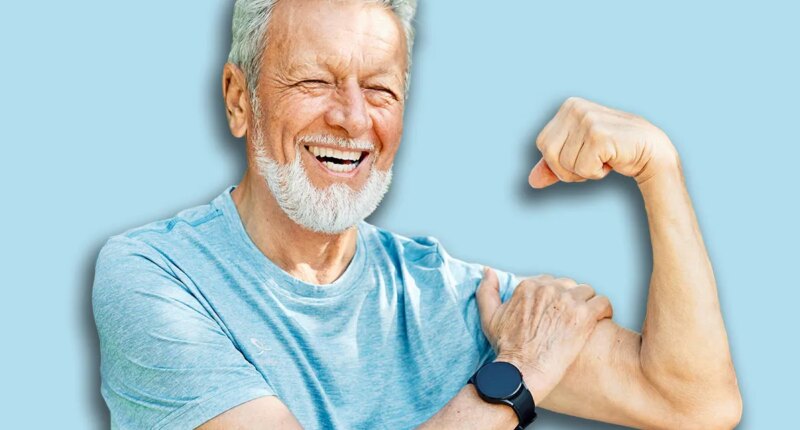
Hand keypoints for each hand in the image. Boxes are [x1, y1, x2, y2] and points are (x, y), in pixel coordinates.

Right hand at [476, 268, 612, 402]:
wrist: (523, 372)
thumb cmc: (507, 348)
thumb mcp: (490, 317)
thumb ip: (487, 291)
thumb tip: (488, 271)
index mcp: (528, 286)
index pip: (550, 282)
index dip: (554, 298)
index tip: (554, 314)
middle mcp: (549, 289)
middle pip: (569, 285)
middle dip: (571, 300)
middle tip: (568, 321)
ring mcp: (567, 301)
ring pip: (587, 292)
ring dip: (588, 305)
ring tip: (585, 322)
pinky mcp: (584, 316)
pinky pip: (603, 303)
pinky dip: (604, 312)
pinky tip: (599, 323)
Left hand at [528, 96, 679, 187]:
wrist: (651, 152)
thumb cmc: (614, 151)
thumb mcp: (578, 156)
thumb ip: (554, 166)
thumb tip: (532, 181)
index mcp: (568, 106)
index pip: (543, 145)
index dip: (560, 161)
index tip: (584, 155)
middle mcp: (575, 107)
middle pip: (550, 155)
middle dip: (569, 169)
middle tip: (593, 161)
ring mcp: (587, 119)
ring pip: (565, 164)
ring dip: (585, 171)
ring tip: (605, 158)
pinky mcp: (599, 135)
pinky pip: (583, 169)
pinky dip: (596, 173)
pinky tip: (612, 160)